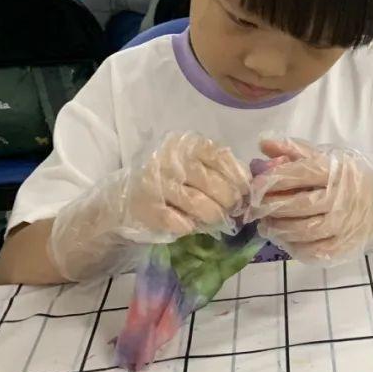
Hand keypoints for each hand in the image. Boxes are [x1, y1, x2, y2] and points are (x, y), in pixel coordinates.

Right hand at [48, 133, 249, 279]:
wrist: (121, 200)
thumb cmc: (169, 182)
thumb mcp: (193, 165)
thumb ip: (219, 169)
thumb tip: (251, 188)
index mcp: (186, 143)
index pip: (225, 160)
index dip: (240, 181)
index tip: (245, 195)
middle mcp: (170, 159)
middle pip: (218, 186)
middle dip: (230, 203)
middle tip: (230, 212)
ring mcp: (156, 184)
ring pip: (203, 207)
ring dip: (214, 218)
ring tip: (213, 220)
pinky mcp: (145, 209)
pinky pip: (182, 224)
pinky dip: (190, 228)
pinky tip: (187, 225)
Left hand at [248, 138, 372, 263]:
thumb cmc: (352, 179)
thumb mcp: (329, 158)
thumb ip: (296, 150)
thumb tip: (263, 143)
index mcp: (336, 172)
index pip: (299, 174)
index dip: (272, 180)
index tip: (256, 184)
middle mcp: (341, 199)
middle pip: (298, 205)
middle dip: (270, 207)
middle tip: (255, 208)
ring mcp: (343, 226)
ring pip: (302, 232)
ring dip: (278, 229)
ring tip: (267, 225)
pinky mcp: (344, 247)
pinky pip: (313, 252)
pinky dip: (293, 247)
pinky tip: (286, 239)